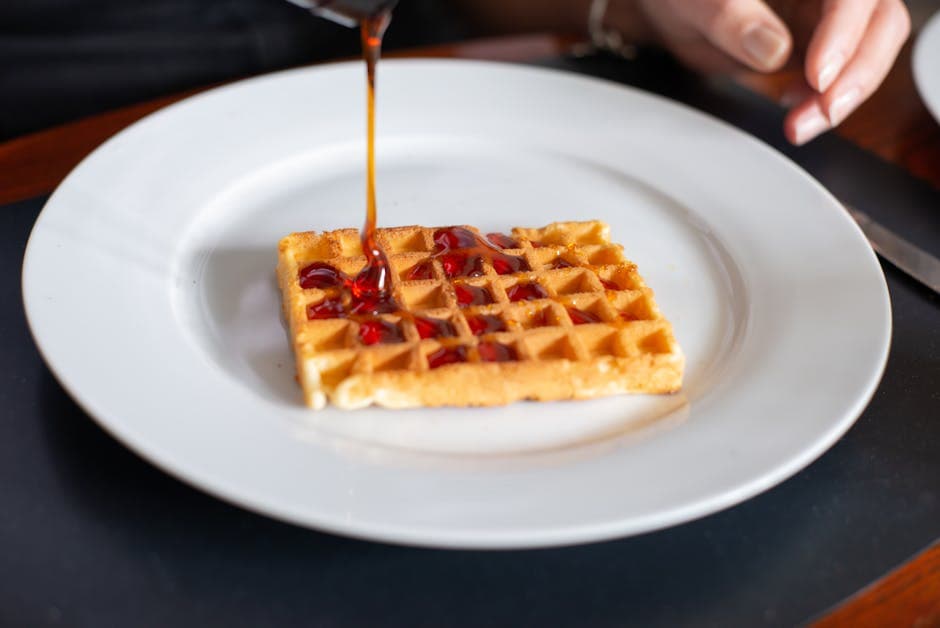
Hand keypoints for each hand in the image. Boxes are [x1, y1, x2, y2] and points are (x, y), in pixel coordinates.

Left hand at [619, 0, 910, 144]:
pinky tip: (796, 113)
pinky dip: (824, 103)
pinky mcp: (818, 50)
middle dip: (858, 72)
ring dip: (843, 97)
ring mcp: (826, 19)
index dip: (845, 33)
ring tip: (800, 125)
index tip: (819, 75)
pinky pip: (840, 78)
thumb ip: (732, 19)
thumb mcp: (695, 2)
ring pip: (868, 52)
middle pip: (880, 22)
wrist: (672, 12)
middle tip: (823, 110)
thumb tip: (773, 49)